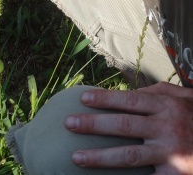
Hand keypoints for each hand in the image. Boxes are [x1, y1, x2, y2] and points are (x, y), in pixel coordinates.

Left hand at [64, 82, 192, 173]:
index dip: (104, 99)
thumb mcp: (184, 97)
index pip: (129, 100)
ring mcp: (171, 154)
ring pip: (128, 156)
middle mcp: (167, 128)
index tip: (82, 98)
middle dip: (92, 125)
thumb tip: (127, 92)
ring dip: (99, 157)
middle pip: (123, 126)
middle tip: (68, 123)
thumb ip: (156, 92)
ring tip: (76, 157)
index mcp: (167, 106)